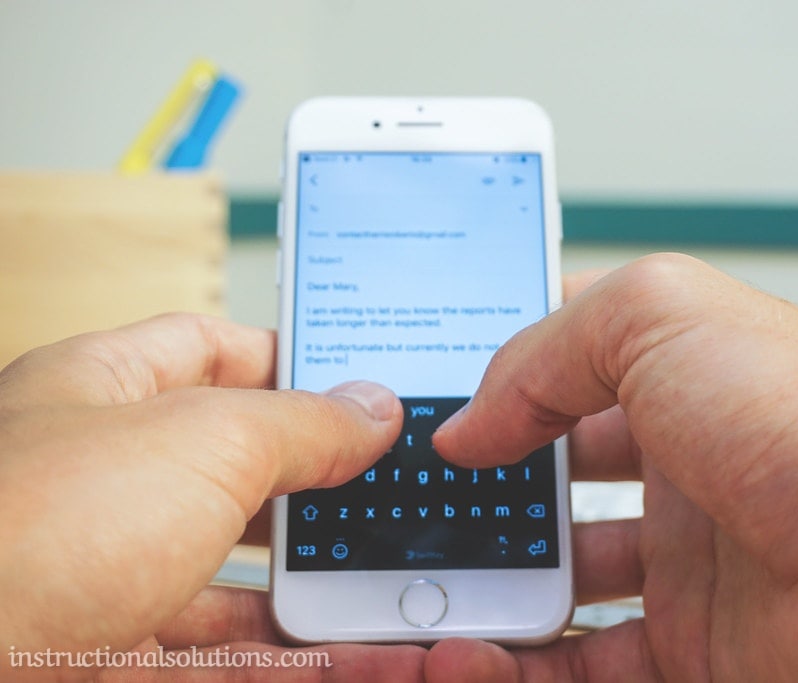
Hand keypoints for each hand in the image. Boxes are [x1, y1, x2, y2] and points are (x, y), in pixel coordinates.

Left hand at [0, 314, 426, 680]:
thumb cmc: (35, 527)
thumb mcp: (202, 443)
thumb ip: (300, 423)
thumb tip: (372, 407)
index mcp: (104, 393)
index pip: (210, 349)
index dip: (290, 359)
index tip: (363, 383)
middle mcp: (103, 484)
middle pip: (234, 474)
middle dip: (319, 488)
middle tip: (397, 494)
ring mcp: (107, 579)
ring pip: (236, 581)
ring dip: (319, 592)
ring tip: (398, 592)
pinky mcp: (115, 660)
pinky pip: (228, 661)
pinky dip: (297, 662)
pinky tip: (361, 661)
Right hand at [429, 253, 797, 680]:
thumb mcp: (656, 316)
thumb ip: (546, 350)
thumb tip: (472, 420)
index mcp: (673, 384)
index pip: (562, 374)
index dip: (495, 385)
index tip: (431, 406)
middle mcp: (677, 473)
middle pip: (549, 490)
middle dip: (480, 502)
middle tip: (413, 514)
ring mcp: (683, 566)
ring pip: (556, 587)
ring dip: (485, 594)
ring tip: (419, 593)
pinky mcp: (689, 649)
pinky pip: (583, 668)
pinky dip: (517, 668)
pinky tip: (467, 654)